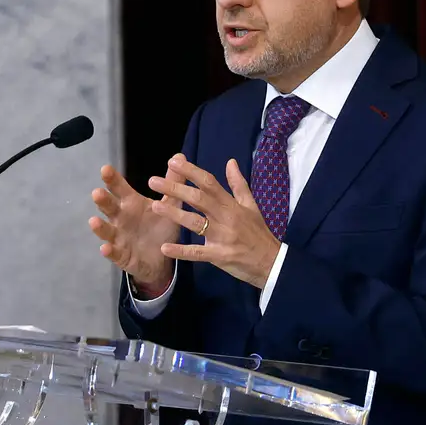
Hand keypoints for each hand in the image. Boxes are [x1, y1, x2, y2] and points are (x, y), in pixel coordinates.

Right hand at [89, 163, 180, 295]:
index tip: (106, 169)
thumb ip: (172, 182)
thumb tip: (180, 155)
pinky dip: (109, 251)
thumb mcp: (169, 205)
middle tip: (97, 192)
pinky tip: (105, 248)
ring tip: (93, 221)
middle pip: (109, 207)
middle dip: (102, 200)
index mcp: (131, 203)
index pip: (119, 189)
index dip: (112, 179)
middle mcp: (121, 218)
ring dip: (100, 226)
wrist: (162, 259)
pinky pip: (114, 253)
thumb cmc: (160, 227)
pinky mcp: (121, 256)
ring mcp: (119, 237)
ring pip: (106, 230)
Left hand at [149, 155, 282, 289]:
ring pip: (196, 223)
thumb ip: (238, 184)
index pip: (209, 183)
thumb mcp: (251, 206)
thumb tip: (230, 161)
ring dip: (175, 214)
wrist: (272, 263)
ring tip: (155, 207)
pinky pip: (198, 252)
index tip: (172, 161)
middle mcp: (226, 217)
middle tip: (153, 181)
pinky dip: (181, 251)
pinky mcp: (220, 256)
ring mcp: (223, 237)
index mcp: (231, 204)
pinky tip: (164, 248)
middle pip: (198, 199)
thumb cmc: (258, 233)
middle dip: (175, 189)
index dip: (191, 171)